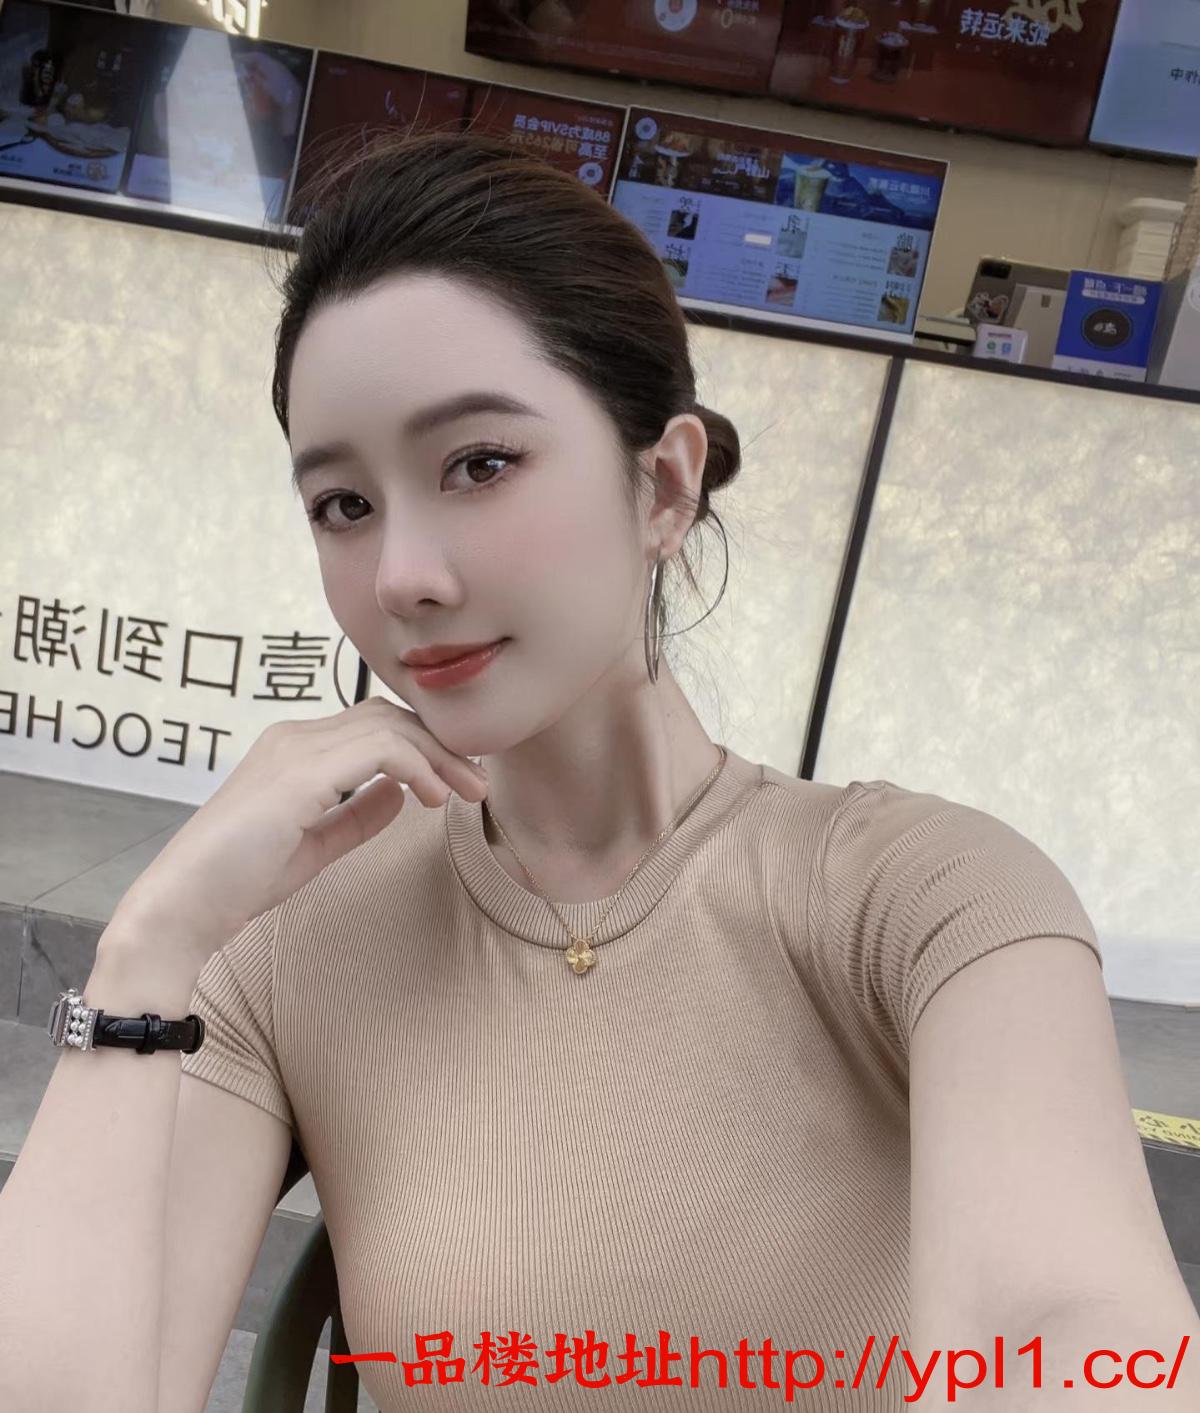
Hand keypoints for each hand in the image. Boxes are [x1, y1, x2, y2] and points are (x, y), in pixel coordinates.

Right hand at [113, 696, 487, 967]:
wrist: (182, 907)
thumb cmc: (238, 881)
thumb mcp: (313, 845)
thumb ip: (354, 816)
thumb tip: (400, 793)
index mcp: (294, 750)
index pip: (374, 724)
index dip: (424, 745)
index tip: (458, 780)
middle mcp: (293, 737)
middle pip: (388, 715)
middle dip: (442, 744)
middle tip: (477, 782)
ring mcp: (294, 751)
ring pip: (390, 725)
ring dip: (439, 755)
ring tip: (466, 790)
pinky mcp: (298, 775)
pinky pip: (378, 750)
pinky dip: (416, 766)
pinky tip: (432, 796)